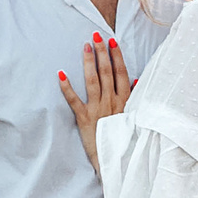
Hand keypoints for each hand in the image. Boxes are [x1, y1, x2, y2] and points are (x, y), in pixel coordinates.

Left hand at [56, 32, 133, 169]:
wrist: (116, 162)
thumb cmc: (126, 140)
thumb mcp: (135, 118)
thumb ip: (134, 98)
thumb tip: (137, 80)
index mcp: (125, 101)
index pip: (121, 73)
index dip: (116, 57)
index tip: (112, 42)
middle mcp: (112, 102)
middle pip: (107, 72)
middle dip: (101, 52)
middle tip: (96, 35)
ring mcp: (97, 109)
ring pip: (93, 81)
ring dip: (88, 62)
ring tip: (85, 45)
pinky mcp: (84, 119)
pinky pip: (74, 101)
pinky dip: (67, 88)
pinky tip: (61, 74)